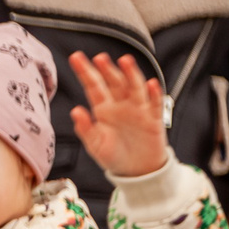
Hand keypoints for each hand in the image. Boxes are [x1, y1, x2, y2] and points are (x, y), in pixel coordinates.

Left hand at [67, 51, 167, 176]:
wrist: (136, 170)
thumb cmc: (113, 155)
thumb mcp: (95, 145)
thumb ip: (85, 128)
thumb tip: (75, 111)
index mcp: (103, 108)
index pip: (93, 86)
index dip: (86, 72)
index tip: (76, 57)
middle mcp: (120, 104)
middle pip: (114, 82)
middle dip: (107, 69)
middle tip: (99, 58)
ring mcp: (138, 109)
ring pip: (134, 87)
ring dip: (131, 74)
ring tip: (125, 61)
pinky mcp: (153, 118)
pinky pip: (154, 104)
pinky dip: (153, 94)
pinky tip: (150, 84)